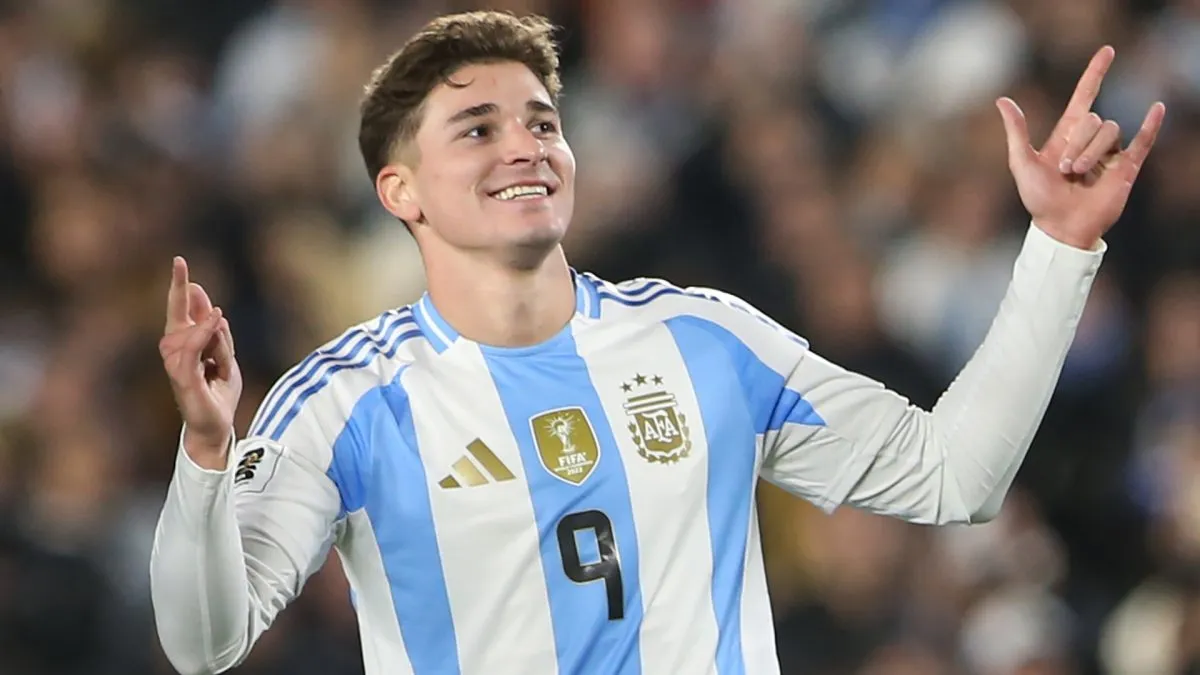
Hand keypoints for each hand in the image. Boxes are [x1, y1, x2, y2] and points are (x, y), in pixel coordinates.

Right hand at [159, 257, 241, 466]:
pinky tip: (214, 319)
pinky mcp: (182, 377)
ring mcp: (177, 364)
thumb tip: (214, 312)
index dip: (181, 288)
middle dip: (178, 288)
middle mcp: (176, 352)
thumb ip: (219, 338)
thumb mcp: (226, 360)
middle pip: (177, 314)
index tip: (180, 262)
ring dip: (211, 333)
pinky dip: (202, 333)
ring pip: (192, 332)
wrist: (217, 427)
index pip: (182, 312)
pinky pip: (190, 349)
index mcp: (186, 345)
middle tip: (179, 261)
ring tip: (219, 342)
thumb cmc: (219, 395)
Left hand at [996, 46, 1165, 249]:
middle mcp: (1090, 140)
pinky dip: (1151, 125)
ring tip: (1079, 175)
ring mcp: (1109, 153)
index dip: (1095, 73)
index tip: (1107, 51)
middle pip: (1093, 120)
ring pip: (1110, 131)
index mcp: (1067, 134)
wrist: (1060, 227)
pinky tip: (1157, 109)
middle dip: (1077, 144)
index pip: (1085, 96)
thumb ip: (1016, 131)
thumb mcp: (1022, 162)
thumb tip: (1002, 100)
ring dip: (1092, 153)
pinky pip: (1143, 141)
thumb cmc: (1038, 198)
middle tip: (1065, 170)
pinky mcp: (1126, 167)